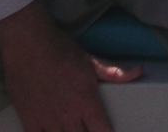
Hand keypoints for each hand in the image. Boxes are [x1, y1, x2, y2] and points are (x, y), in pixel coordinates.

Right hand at [0, 1, 141, 131]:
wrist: (27, 45)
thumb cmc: (60, 50)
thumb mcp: (91, 61)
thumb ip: (114, 73)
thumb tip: (139, 72)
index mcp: (86, 103)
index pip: (102, 131)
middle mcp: (68, 116)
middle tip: (87, 128)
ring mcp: (47, 121)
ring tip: (71, 129)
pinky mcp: (28, 120)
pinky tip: (51, 131)